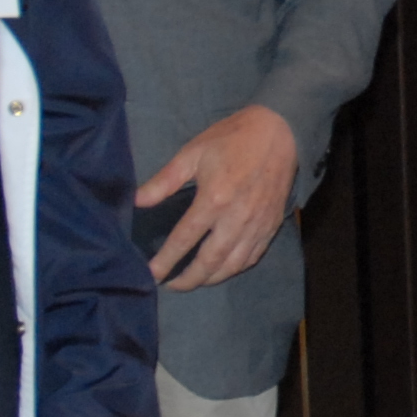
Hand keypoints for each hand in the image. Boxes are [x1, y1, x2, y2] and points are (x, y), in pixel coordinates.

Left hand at [136, 104, 299, 288]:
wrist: (279, 131)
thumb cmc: (231, 139)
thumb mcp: (192, 153)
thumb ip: (164, 181)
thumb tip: (137, 201)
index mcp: (214, 199)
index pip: (184, 239)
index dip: (166, 260)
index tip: (151, 274)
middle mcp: (236, 218)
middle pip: (209, 262)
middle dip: (188, 279)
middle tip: (171, 285)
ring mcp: (257, 225)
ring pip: (232, 265)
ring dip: (211, 279)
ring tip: (194, 281)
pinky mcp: (272, 226)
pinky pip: (252, 257)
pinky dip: (234, 269)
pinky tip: (222, 269)